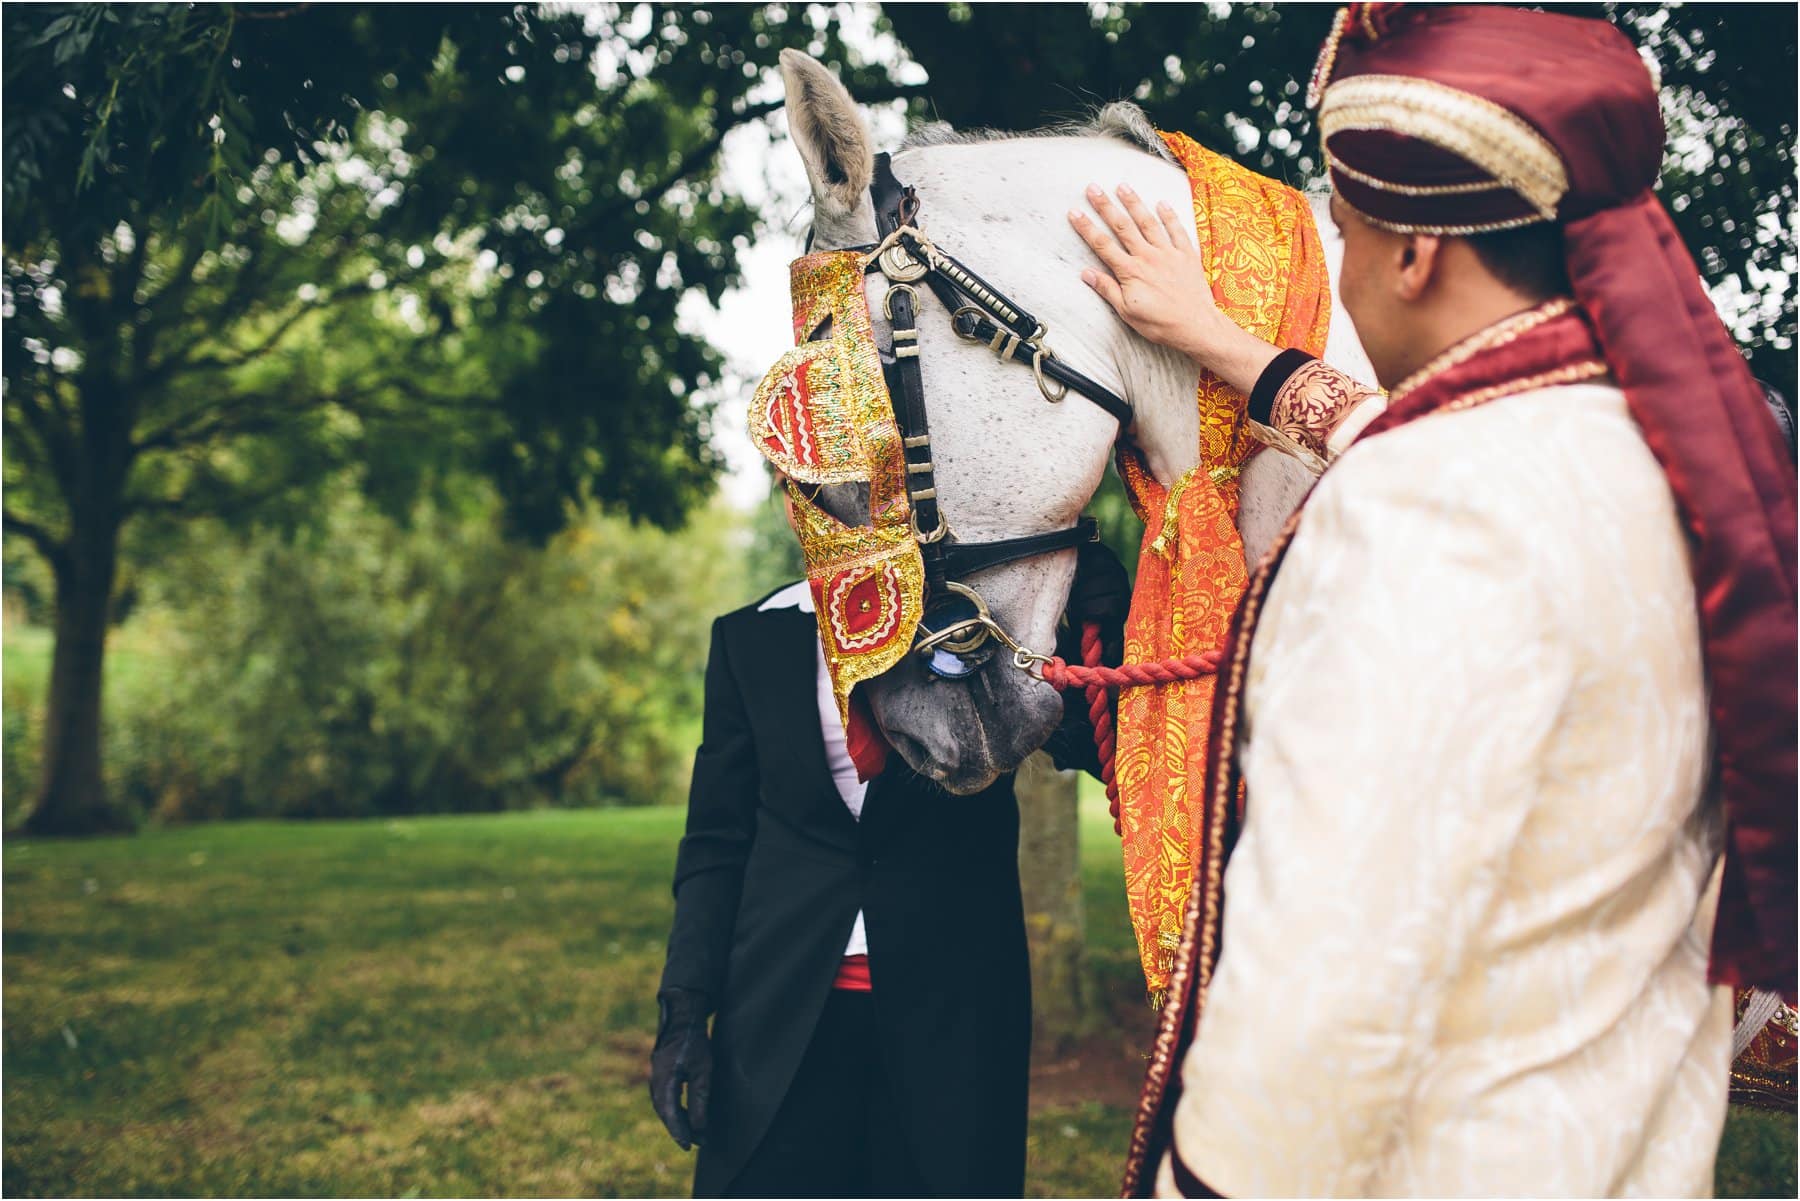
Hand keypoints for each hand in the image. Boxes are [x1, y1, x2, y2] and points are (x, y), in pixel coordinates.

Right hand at [649, 988, 712, 1150]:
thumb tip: (700, 1127)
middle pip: (665, 1113)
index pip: (671, 1113)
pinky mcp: (658, 1076)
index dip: (680, 1132)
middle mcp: (655, 1081)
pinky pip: (664, 1099)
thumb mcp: (703, 1070)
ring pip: (664, 1108)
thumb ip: (700, 1098)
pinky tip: (686, 1116)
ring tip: (693, 1135)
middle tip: (695, 1144)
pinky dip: (674, 1111)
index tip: (688, 1146)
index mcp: (665, 1080)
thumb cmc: (694, 1042)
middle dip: (680, 1130)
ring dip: (677, 1121)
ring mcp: (654, 1078)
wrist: (681, 1019)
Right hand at [1069, 184, 1279, 394]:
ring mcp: (1168, 253)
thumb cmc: (1161, 324)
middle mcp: (1148, 257)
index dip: (1087, 227)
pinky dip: (1169, 216)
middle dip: (1106, 206)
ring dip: (1134, 203)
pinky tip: (1162, 203)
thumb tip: (1087, 274)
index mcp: (1131, 272)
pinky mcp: (1186, 255)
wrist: (1196, 326)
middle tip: (1093, 188)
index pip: (1103, 245)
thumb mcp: (1127, 312)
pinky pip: (1177, 230)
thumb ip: (1108, 290)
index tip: (1075, 212)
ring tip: (1122, 186)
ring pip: (1148, 222)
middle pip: (1122, 226)